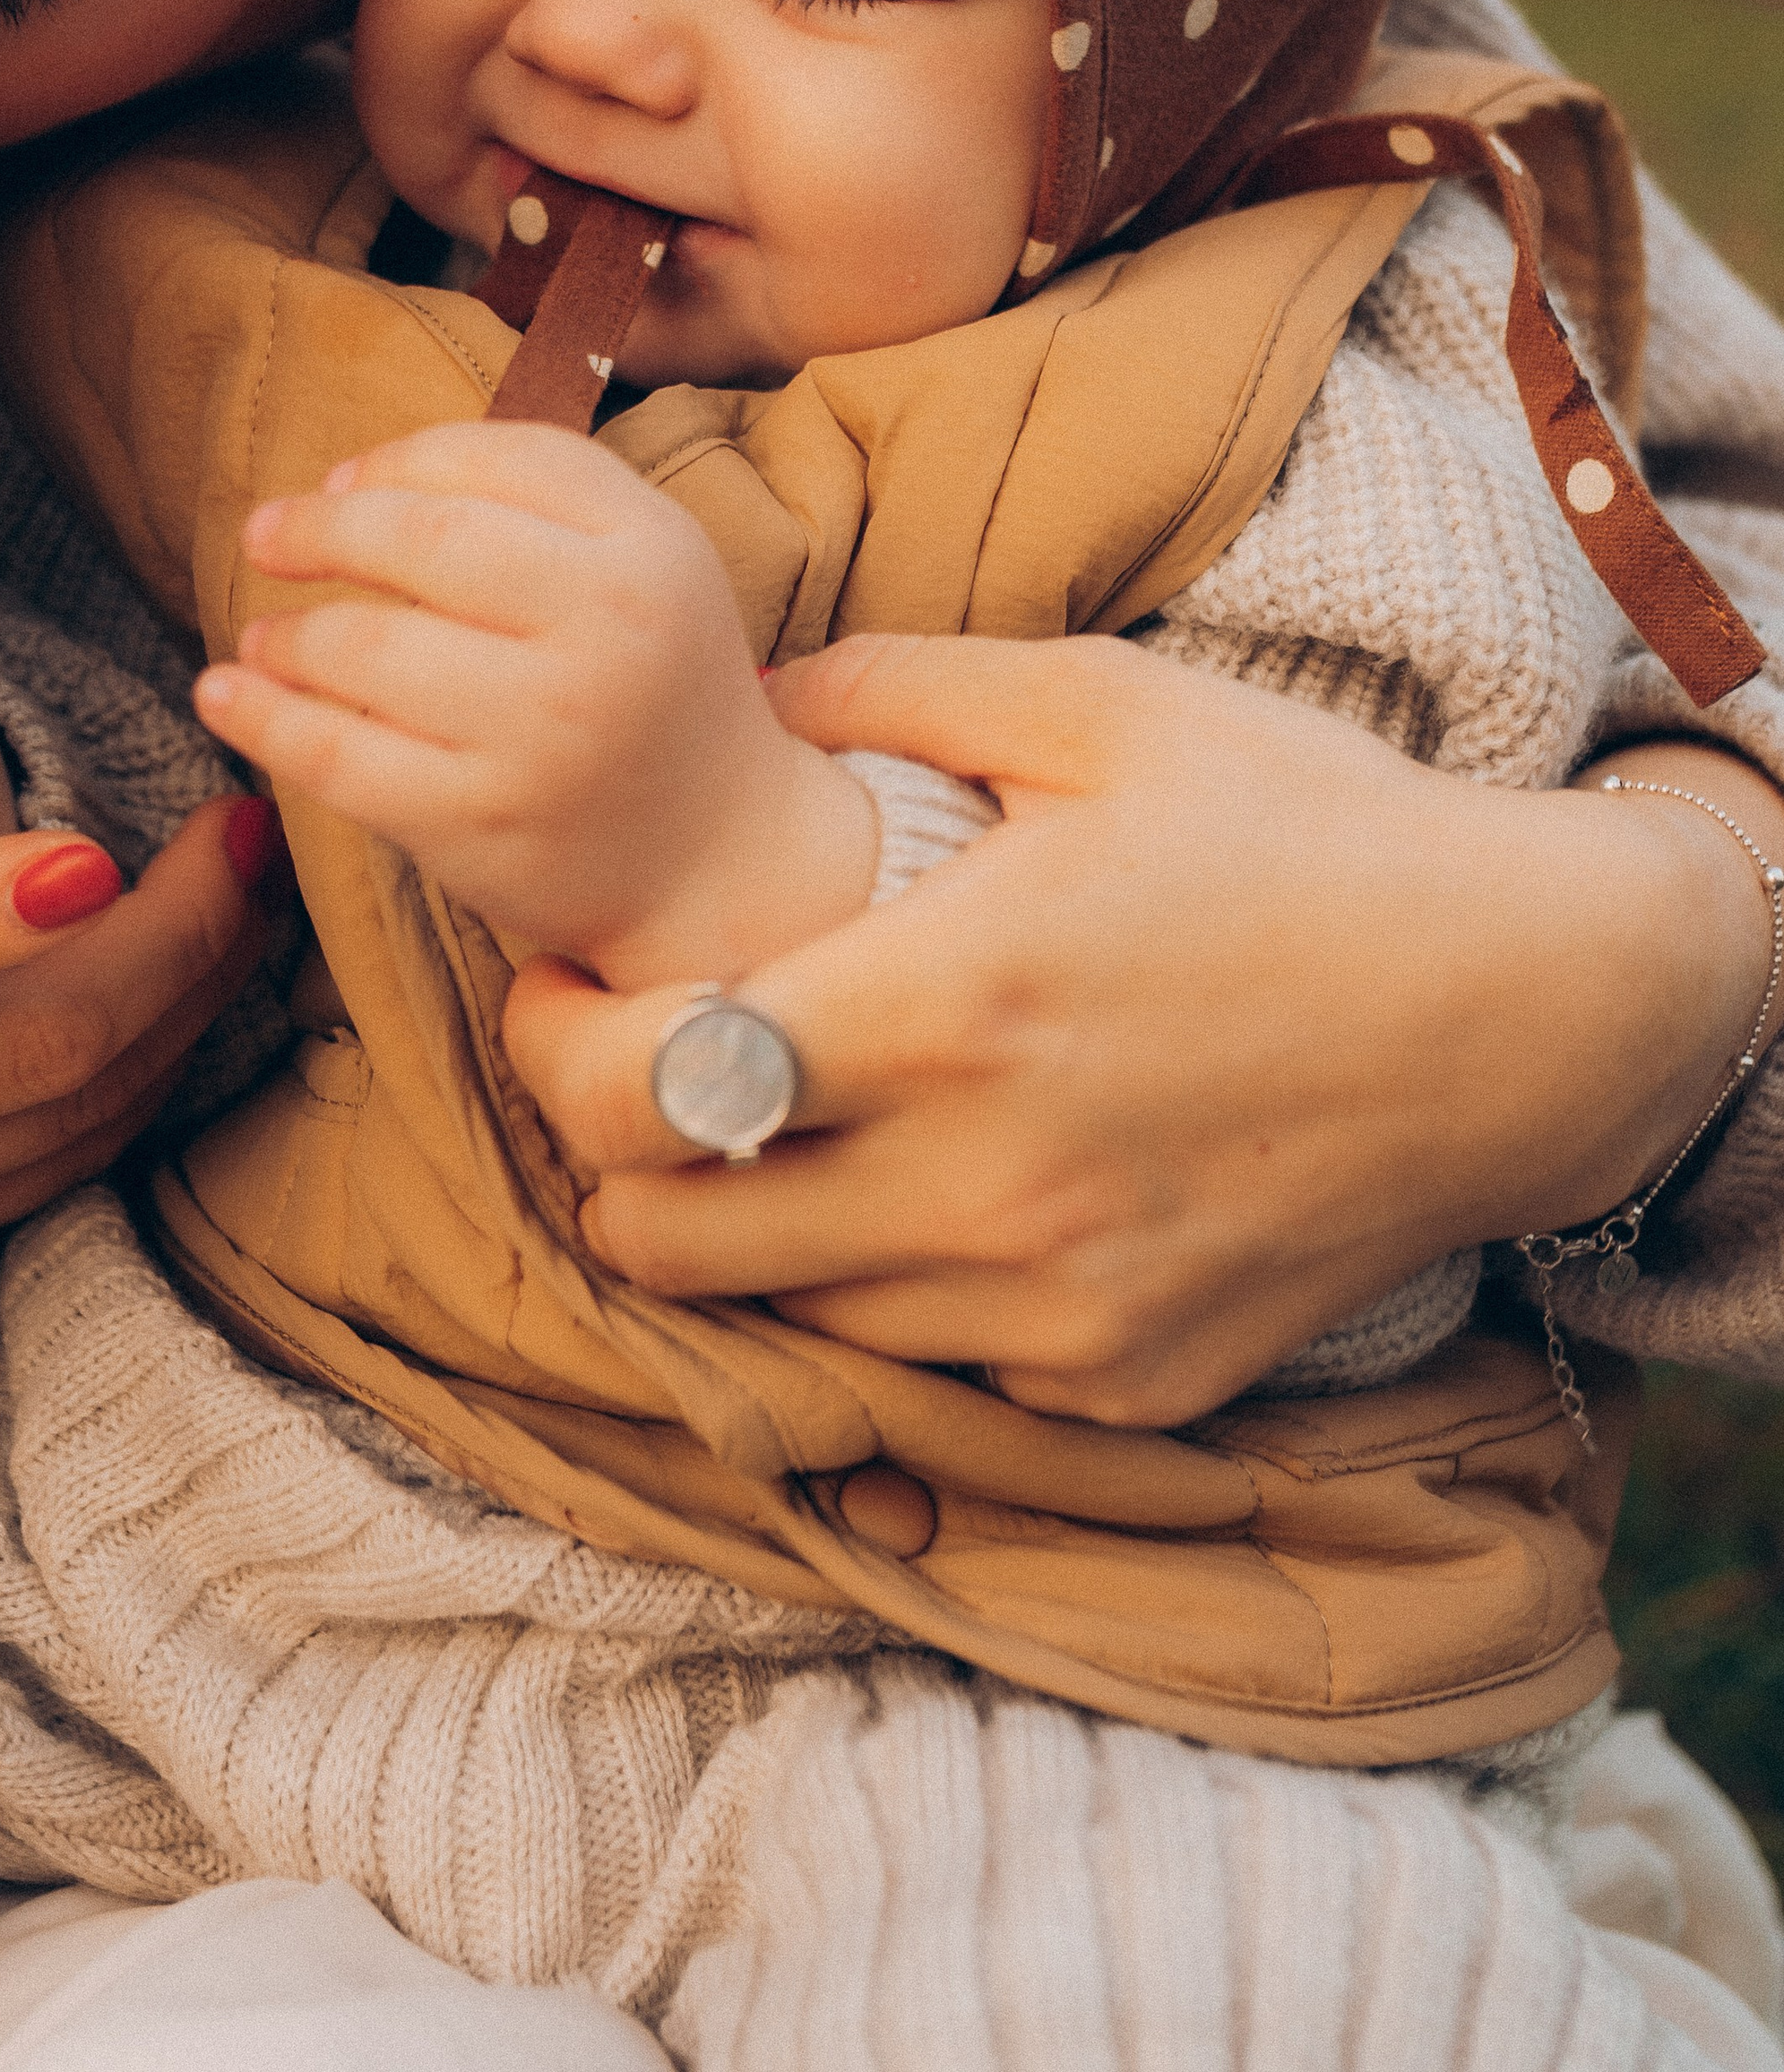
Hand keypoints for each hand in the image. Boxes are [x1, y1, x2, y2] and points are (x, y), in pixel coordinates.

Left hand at [194, 421, 875, 981]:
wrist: (718, 858)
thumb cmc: (652, 685)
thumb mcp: (644, 560)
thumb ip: (532, 490)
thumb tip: (351, 480)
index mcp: (651, 550)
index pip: (496, 460)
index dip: (398, 461)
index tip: (341, 483)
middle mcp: (607, 635)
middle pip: (423, 540)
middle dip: (319, 529)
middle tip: (265, 536)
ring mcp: (544, 736)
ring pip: (366, 648)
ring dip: (286, 634)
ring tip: (265, 638)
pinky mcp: (482, 825)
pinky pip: (339, 756)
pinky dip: (262, 718)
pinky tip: (226, 695)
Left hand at [499, 633, 1780, 1423]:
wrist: (1525, 1011)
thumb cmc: (1308, 832)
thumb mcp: (1102, 704)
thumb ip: (895, 689)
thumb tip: (754, 700)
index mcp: (948, 1004)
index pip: (631, 1098)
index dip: (546, 1047)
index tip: (559, 987)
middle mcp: (981, 1186)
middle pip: (658, 1245)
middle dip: (609, 1155)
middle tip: (646, 1062)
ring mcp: (1052, 1306)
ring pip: (781, 1312)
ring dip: (752, 1223)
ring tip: (811, 1108)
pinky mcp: (1119, 1382)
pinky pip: (929, 1357)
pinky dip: (895, 1282)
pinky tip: (957, 1176)